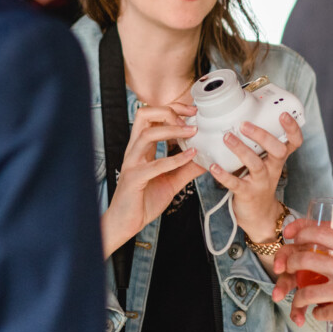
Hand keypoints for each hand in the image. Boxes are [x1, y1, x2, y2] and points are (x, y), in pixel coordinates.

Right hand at [101, 101, 204, 257]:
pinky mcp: (134, 178)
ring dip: (172, 130)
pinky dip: (174, 159)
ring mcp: (132, 163)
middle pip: (144, 115)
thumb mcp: (171, 181)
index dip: (172, 108)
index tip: (192, 111)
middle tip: (191, 116)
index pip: (152, 115)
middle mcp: (134, 150)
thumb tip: (205, 158)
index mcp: (141, 147)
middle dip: (169, 110)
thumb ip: (186, 168)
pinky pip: (154, 165)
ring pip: (147, 134)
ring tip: (192, 132)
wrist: (126, 223)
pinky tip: (190, 156)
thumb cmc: (144, 200)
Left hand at [207, 113, 301, 247]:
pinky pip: (235, 183)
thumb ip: (258, 144)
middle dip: (262, 136)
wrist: (260, 216)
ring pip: (255, 164)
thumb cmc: (259, 182)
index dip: (292, 128)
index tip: (283, 114)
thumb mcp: (265, 163)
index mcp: (278, 159)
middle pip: (277, 150)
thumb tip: (238, 116)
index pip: (294, 142)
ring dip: (241, 149)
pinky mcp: (246, 193)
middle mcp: (272, 169)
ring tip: (227, 137)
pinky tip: (213, 166)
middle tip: (244, 124)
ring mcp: (260, 182)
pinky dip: (223, 174)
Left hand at [271, 212, 332, 331]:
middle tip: (287, 266)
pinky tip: (320, 312)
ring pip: (307, 292)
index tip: (294, 237)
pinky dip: (318, 312)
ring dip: (299, 295)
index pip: (320, 233)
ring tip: (300, 298)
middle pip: (305, 260)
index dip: (301, 232)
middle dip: (290, 262)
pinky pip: (322, 312)